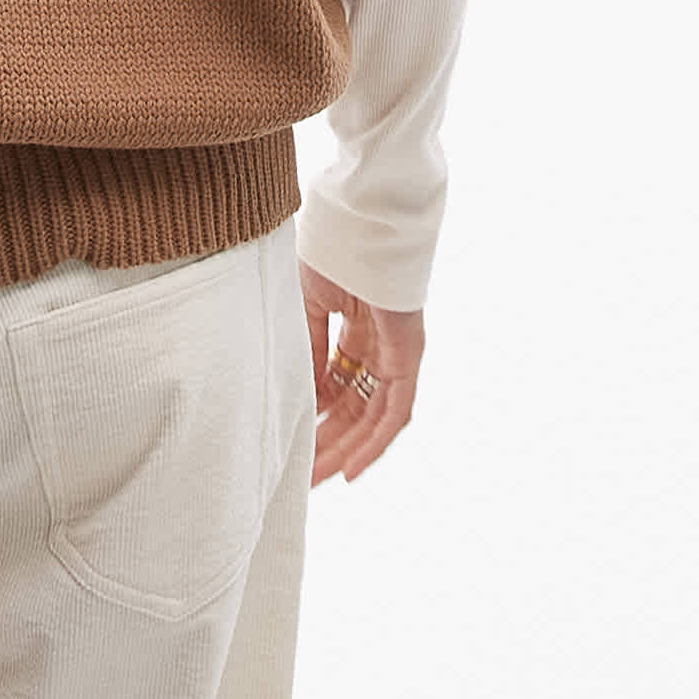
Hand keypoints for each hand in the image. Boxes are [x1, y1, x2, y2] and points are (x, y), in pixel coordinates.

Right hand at [298, 256, 424, 486]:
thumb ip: (309, 349)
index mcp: (353, 327)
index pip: (335, 385)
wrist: (363, 218)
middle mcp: (376, 345)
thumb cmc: (334, 247)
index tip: (290, 442)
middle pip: (352, 407)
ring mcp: (395, 352)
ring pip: (373, 417)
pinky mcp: (408, 356)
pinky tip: (351, 468)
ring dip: (346, 450)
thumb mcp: (308, 304)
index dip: (313, 416)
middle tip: (301, 475)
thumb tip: (306, 395)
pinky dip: (375, 443)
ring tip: (317, 480)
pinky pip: (396, 412)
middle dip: (327, 442)